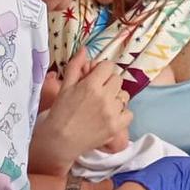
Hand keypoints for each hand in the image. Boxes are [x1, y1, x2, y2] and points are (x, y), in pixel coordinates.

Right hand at [34, 48, 131, 168]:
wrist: (60, 140)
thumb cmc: (60, 112)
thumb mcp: (65, 86)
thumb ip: (75, 66)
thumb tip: (84, 49)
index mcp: (91, 85)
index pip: (108, 66)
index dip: (102, 70)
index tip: (96, 77)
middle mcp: (104, 97)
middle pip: (117, 80)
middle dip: (109, 83)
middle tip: (98, 92)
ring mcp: (112, 112)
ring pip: (124, 96)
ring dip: (116, 98)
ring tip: (104, 105)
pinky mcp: (116, 126)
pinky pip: (129, 113)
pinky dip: (122, 114)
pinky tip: (110, 116)